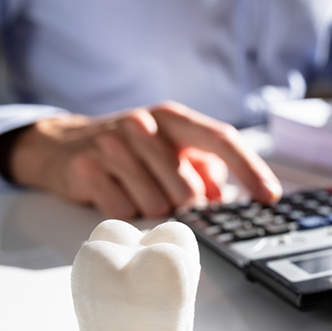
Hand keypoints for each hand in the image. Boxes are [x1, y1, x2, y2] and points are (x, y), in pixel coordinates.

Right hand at [7, 101, 281, 218]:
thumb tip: (222, 197)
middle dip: (183, 205)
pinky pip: (124, 212)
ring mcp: (113, 145)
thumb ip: (202, 167)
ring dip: (150, 209)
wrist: (61, 145)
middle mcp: (144, 125)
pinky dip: (124, 212)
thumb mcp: (168, 148)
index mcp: (172, 118)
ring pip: (156, 206)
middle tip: (164, 195)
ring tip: (133, 189)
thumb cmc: (128, 150)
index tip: (270, 196)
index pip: (221, 139)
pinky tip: (112, 192)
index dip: (250, 169)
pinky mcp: (87, 169)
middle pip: (188, 189)